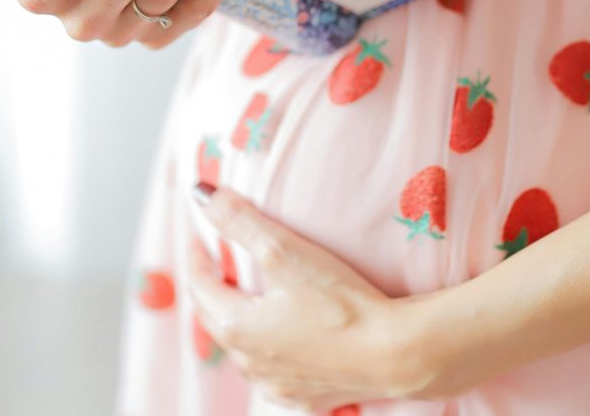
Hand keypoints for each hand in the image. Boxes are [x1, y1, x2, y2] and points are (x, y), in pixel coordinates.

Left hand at [189, 186, 436, 410]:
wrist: (392, 354)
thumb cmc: (339, 302)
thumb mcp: (283, 250)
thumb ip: (240, 220)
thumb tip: (201, 194)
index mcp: (237, 326)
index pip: (200, 284)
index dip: (197, 255)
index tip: (200, 235)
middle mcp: (249, 362)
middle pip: (215, 317)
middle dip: (212, 286)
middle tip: (219, 261)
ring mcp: (275, 384)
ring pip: (243, 347)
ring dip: (240, 319)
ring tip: (251, 294)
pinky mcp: (304, 397)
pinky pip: (273, 370)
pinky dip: (269, 348)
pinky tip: (285, 337)